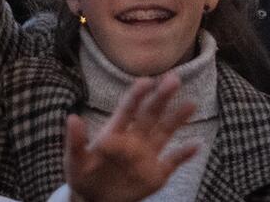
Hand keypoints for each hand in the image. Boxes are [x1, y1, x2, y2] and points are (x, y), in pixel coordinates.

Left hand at [63, 74, 199, 201]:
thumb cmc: (82, 174)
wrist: (94, 200)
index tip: (147, 81)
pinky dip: (185, 154)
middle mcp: (135, 139)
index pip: (128, 109)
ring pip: (165, 132)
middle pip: (150, 114)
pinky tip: (197, 145)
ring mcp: (147, 155)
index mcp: (116, 132)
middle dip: (161, 97)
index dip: (137, 95)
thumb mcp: (74, 160)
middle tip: (174, 79)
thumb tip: (72, 118)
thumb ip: (76, 140)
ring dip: (177, 118)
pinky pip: (173, 161)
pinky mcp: (156, 173)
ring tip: (191, 104)